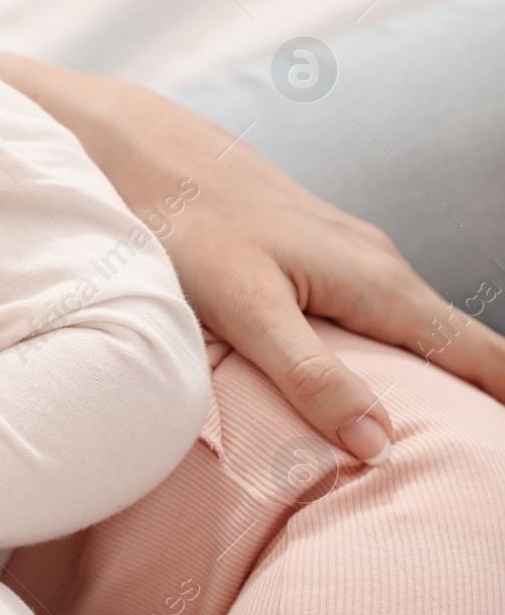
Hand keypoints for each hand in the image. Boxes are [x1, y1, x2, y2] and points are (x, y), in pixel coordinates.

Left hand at [0, 0, 504, 461]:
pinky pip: (389, 301)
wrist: (130, 132)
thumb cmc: (47, 145)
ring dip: (457, 353)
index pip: (259, 307)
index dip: (308, 373)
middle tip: (486, 425)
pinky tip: (489, 393)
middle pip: (357, 301)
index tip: (361, 437)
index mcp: (186, 231)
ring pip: (392, 296)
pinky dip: (441, 345)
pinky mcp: (315, 252)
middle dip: (422, 363)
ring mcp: (298, 241)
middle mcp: (257, 237)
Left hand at [104, 118, 504, 461]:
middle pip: (458, 345)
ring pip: (417, 328)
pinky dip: (397, 353)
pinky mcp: (315, 256)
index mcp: (379, 284)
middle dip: (487, 400)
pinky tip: (382, 383)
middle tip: (486, 461)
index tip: (504, 458)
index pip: (479, 354)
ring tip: (459, 434)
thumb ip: (309, 375)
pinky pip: (377, 314)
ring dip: (445, 377)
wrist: (146, 154)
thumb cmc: (190, 226)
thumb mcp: (246, 308)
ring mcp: (348, 257)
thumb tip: (380, 445)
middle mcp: (378, 266)